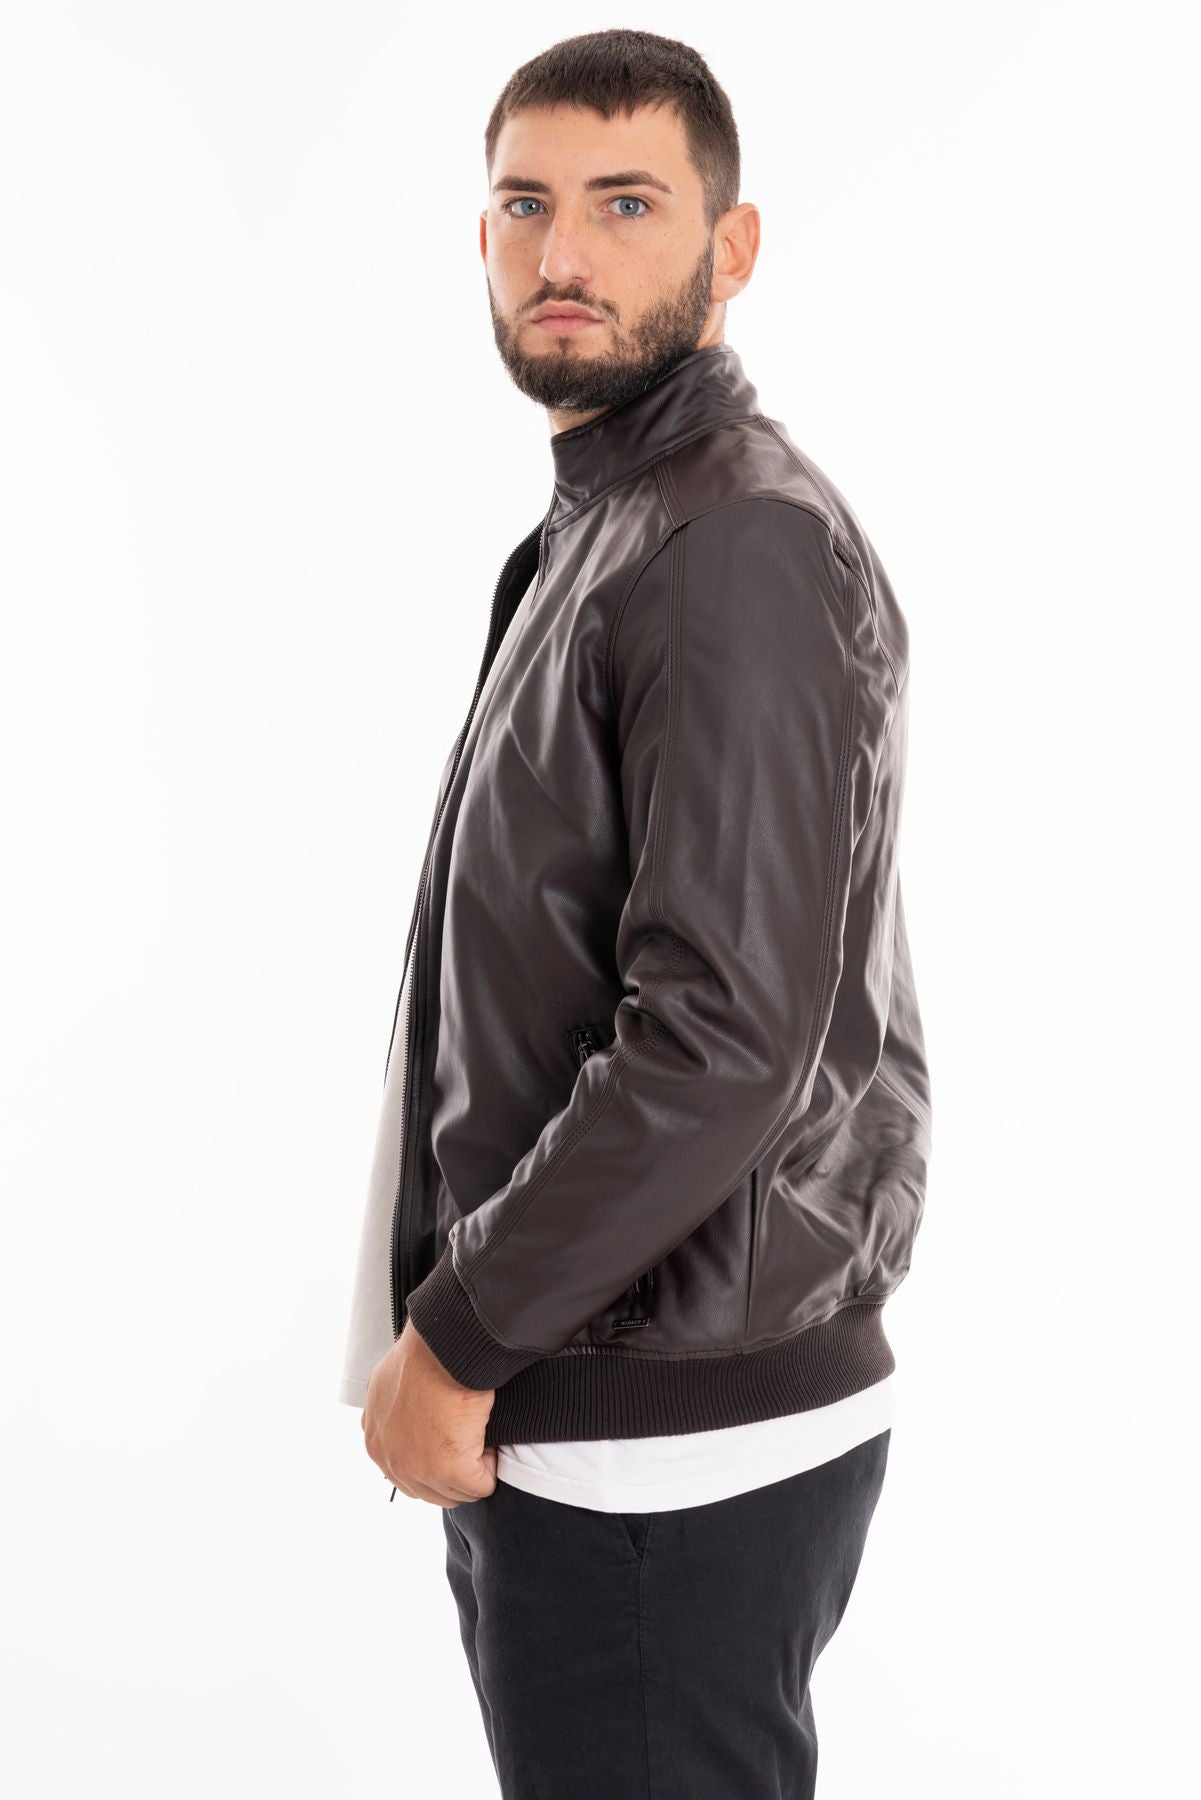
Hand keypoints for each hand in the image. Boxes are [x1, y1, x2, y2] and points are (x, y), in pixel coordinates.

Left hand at [361, 1318, 497, 1507]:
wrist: (441, 1348)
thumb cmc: (422, 1355)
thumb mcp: (387, 1384)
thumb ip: (390, 1412)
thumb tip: (404, 1420)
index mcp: (376, 1442)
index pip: (408, 1476)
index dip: (437, 1461)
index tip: (452, 1441)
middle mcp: (392, 1461)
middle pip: (432, 1491)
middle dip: (456, 1474)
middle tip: (471, 1445)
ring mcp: (418, 1469)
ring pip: (457, 1493)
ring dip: (475, 1471)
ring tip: (482, 1441)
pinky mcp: (449, 1468)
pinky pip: (481, 1486)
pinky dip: (492, 1468)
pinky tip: (490, 1442)